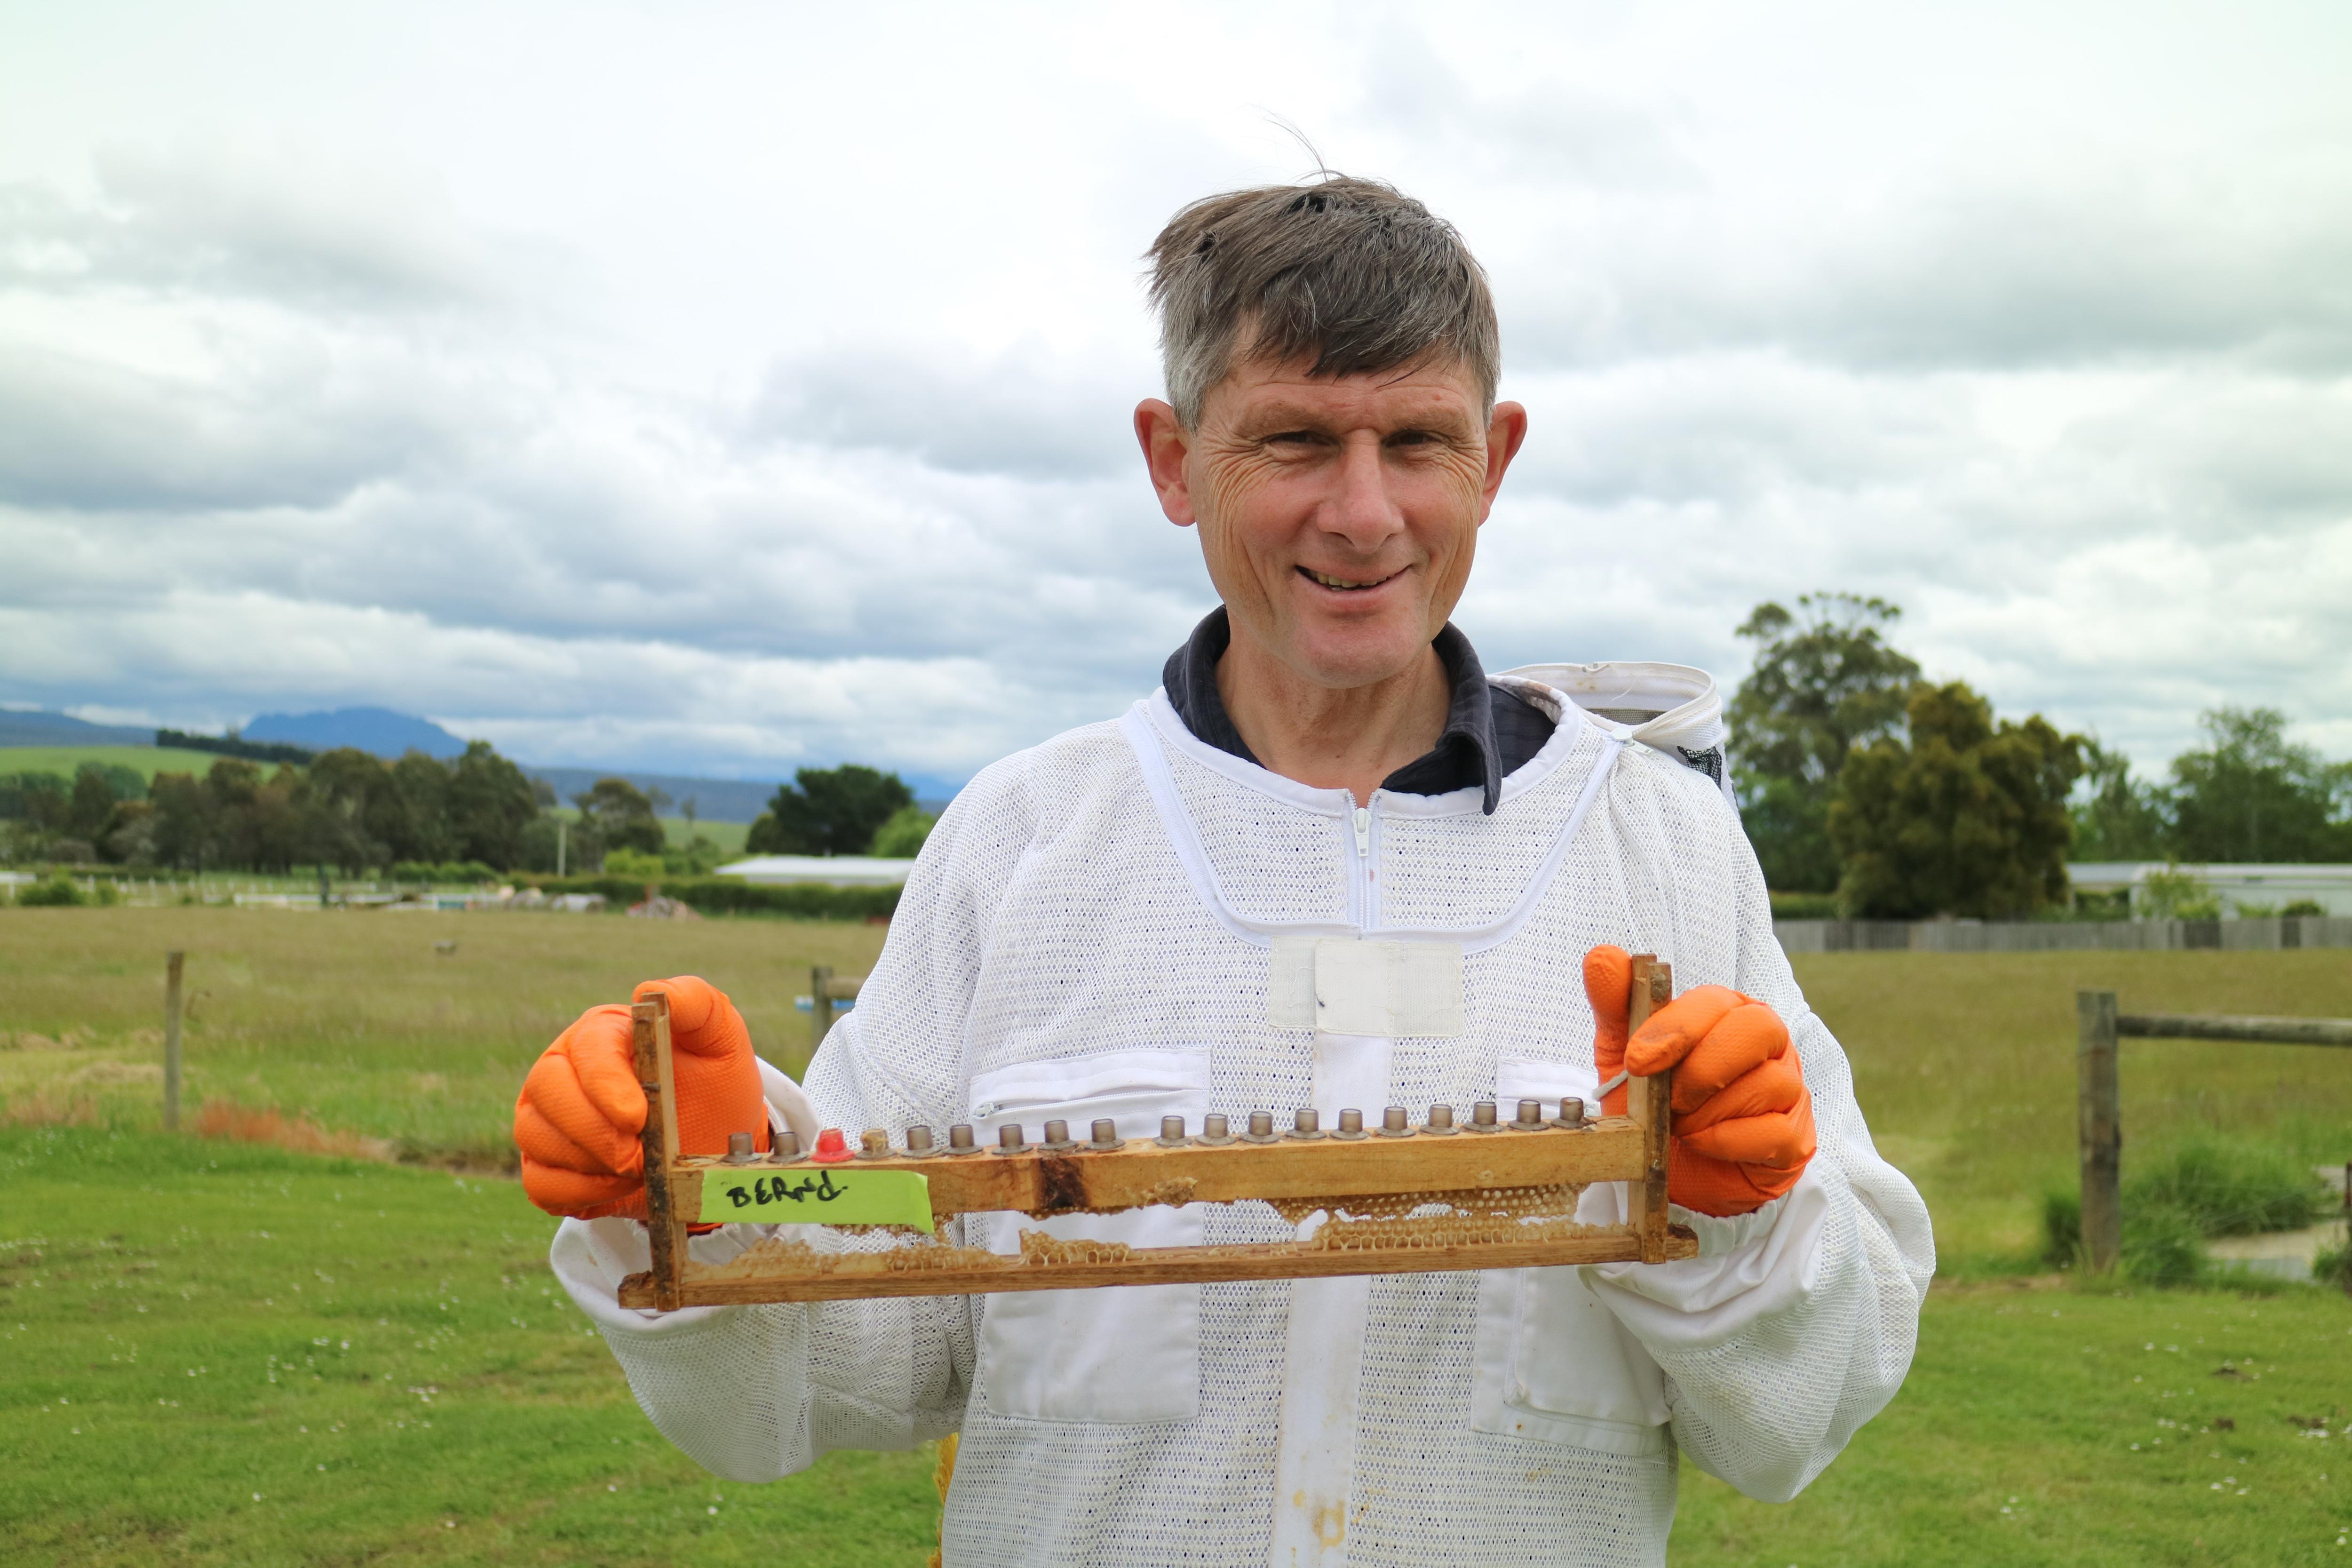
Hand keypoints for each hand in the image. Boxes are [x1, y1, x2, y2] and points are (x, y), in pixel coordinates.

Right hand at [513, 976, 767, 1219]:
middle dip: (594, 1131)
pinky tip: (618, 1186)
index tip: (637, 1118)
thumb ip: (696, 1004)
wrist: (712, 1140)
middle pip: (546, 1091)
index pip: (586, 1049)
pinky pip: (539, 1184)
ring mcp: (548, 1117)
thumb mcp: (720, 1038)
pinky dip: (580, 1193)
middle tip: (640, 1156)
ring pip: (535, 1138)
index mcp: (602, 1031)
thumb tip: (650, 992)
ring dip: (590, 1164)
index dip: (605, 1086)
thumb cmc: (712, 1082)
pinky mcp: (546, 1164)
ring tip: (639, 1167)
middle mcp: (563, 1069)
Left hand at [1583, 945, 1815, 1217]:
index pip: (1715, 1001)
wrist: (1671, 1171)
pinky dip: (1727, 1141)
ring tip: (1679, 1127)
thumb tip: (1603, 956)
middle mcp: (1767, 1044)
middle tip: (1667, 1101)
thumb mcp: (1624, 1056)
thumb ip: (1615, 1007)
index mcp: (1727, 1013)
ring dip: (1707, 1113)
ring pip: (1767, 1084)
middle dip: (1701, 1070)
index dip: (1676, 1029)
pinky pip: (1774, 1132)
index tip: (1637, 1061)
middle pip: (1757, 1029)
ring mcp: (1788, 1090)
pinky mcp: (1796, 1138)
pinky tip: (1701, 1144)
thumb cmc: (1653, 1105)